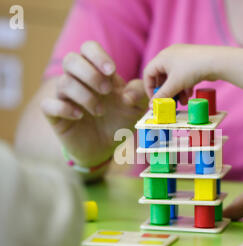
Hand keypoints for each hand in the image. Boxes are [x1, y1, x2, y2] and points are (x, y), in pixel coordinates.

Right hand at [41, 41, 146, 167]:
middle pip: (71, 60)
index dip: (98, 56)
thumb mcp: (136, 108)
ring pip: (63, 83)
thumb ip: (140, 94)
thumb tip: (129, 94)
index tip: (111, 71)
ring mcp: (64, 97)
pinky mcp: (55, 115)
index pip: (88, 49)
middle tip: (107, 91)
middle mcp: (78, 81)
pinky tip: (79, 116)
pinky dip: (64, 108)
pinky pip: (48, 105)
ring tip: (100, 112)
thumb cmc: (119, 120)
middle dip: (90, 74)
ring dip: (85, 96)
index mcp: (97, 73)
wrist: (106, 146)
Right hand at [143, 44, 222, 103]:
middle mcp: (170, 56)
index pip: (148, 73)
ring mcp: (182, 59)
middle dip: (166, 92)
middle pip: (161, 77)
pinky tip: (189, 96)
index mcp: (162, 57)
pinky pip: (183, 77)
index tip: (154, 100)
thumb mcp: (174, 85)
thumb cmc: (191, 69)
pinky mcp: (192, 63)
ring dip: (176, 92)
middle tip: (168, 103)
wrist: (216, 61)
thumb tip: (152, 106)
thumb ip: (162, 96)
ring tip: (182, 102)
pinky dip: (184, 87)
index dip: (149, 88)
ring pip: (174, 79)